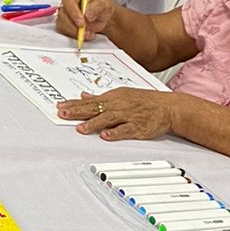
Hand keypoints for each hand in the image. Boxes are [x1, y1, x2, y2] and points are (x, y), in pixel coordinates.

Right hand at [56, 0, 117, 42]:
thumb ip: (96, 7)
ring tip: (89, 34)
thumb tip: (87, 15)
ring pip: (63, 24)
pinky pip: (65, 30)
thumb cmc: (102, 5)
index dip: (73, 12)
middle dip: (74, 25)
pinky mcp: (65, 23)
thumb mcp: (104, 4)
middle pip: (63, 14)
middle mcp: (68, 2)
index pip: (68, 0)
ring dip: (75, 32)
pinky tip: (86, 34)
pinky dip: (75, 35)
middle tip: (86, 31)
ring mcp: (65, 13)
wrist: (103, 15)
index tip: (81, 22)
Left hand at [56, 86, 180, 140]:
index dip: (74, 104)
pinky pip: (125, 130)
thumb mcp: (121, 94)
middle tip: (63, 114)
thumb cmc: (145, 101)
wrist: (168, 107)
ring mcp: (128, 116)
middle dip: (78, 111)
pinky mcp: (138, 127)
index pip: (89, 101)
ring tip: (80, 128)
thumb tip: (84, 95)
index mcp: (114, 97)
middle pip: (95, 108)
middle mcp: (119, 105)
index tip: (60, 106)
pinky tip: (105, 136)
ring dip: (94, 123)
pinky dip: (115, 133)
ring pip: (108, 119)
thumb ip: (101, 97)